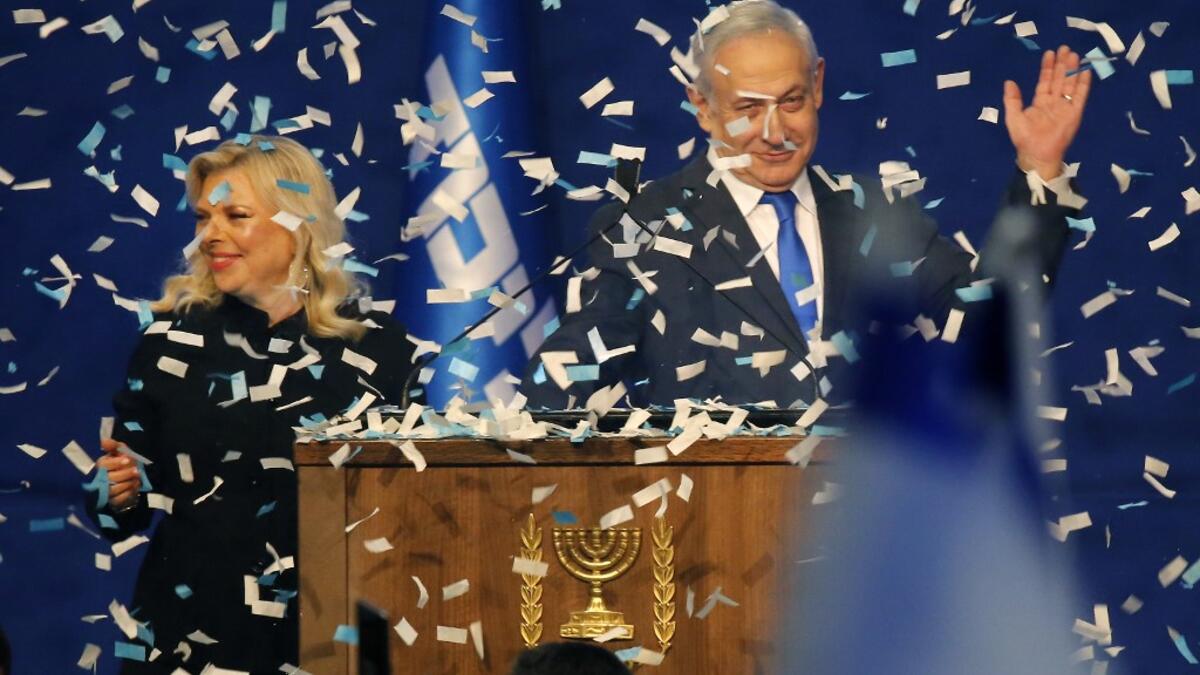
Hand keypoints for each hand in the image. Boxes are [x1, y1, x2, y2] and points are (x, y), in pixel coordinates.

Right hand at [97, 438, 140, 510]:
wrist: (127, 481)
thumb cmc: (121, 464)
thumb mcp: (119, 452)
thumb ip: (114, 446)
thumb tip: (104, 441)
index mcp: (100, 465)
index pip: (103, 464)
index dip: (115, 462)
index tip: (127, 460)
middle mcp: (99, 479)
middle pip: (109, 478)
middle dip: (125, 474)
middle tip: (136, 471)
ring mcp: (104, 492)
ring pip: (113, 490)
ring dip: (127, 483)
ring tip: (136, 479)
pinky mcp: (110, 502)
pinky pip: (118, 500)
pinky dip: (128, 493)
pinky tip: (134, 487)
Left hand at [1003, 45, 1092, 180]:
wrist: (1037, 154)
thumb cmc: (1024, 138)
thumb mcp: (1013, 117)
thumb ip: (1012, 99)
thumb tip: (1009, 81)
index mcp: (1040, 102)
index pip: (1045, 81)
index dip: (1047, 67)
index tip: (1049, 53)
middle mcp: (1054, 102)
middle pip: (1059, 79)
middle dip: (1061, 64)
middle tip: (1064, 48)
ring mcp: (1065, 107)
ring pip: (1070, 84)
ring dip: (1072, 70)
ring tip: (1074, 55)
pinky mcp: (1075, 113)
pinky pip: (1080, 96)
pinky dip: (1083, 84)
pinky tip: (1085, 71)